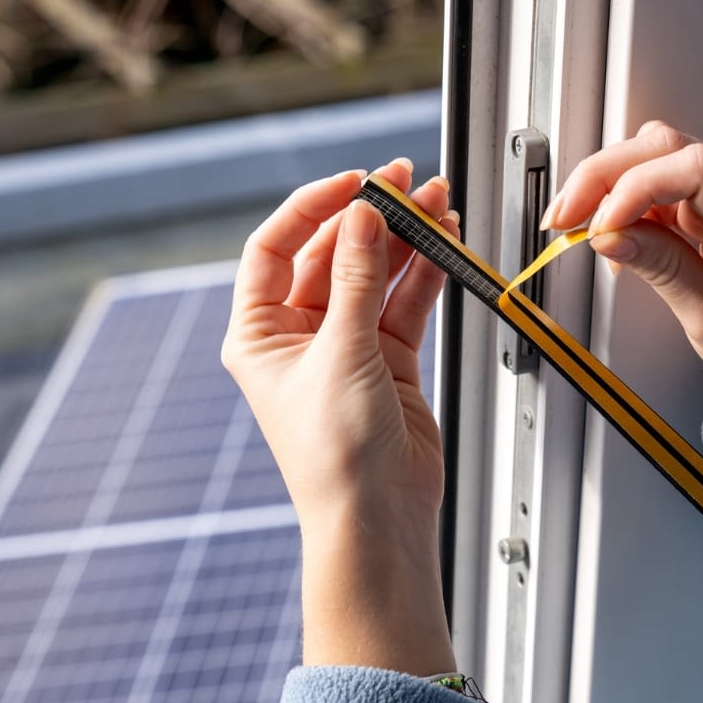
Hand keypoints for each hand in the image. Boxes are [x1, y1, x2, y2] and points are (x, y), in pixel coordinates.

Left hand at [223, 160, 458, 674]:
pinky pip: (405, 304)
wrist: (377, 519)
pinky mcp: (389, 363)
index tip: (353, 183)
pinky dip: (425, 274)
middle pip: (331, 255)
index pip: (274, 247)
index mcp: (258, 334)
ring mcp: (346, 348)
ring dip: (405, 240)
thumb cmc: (335, 457)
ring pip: (375, 275)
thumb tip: (362, 216)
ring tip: (437, 204)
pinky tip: (444, 244)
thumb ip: (356, 278)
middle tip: (405, 184)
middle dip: (370, 218)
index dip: (312, 208)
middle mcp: (298, 337)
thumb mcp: (341, 353)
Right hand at [544, 121, 702, 424]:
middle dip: (604, 177)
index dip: (634, 188)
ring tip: (580, 230)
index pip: (695, 168)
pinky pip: (667, 181)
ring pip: (660, 156)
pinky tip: (614, 235)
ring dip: (610, 185)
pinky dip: (630, 201)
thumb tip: (609, 234)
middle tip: (562, 220)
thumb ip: (663, 270)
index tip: (598, 228)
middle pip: (668, 148)